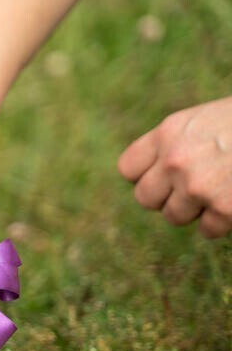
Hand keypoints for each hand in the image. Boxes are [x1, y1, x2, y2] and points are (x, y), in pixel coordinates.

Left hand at [118, 96, 231, 237]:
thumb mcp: (207, 120)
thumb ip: (178, 143)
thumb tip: (158, 175)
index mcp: (169, 132)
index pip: (129, 169)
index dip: (145, 175)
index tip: (163, 176)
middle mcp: (176, 161)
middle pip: (145, 198)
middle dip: (167, 197)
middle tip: (193, 188)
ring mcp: (199, 188)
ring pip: (174, 217)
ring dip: (195, 210)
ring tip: (221, 189)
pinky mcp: (225, 210)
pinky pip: (207, 230)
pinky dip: (222, 221)